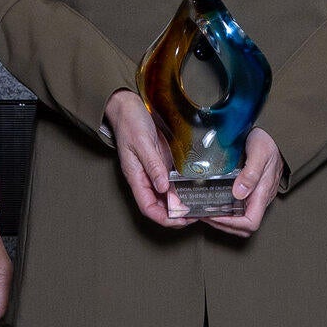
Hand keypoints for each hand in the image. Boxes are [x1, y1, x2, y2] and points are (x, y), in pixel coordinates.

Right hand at [107, 89, 189, 228]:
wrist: (128, 106)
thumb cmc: (130, 123)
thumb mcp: (142, 143)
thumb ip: (152, 165)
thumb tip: (163, 188)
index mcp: (136, 177)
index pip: (148, 207)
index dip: (164, 218)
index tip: (182, 221)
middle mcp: (145, 178)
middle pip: (158, 206)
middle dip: (176, 215)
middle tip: (196, 215)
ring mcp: (154, 171)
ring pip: (166, 195)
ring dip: (180, 203)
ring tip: (199, 205)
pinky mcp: (161, 162)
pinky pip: (172, 181)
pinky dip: (182, 188)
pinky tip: (194, 188)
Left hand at [203, 129, 283, 238]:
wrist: (277, 135)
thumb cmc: (269, 142)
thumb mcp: (259, 152)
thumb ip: (250, 173)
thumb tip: (239, 193)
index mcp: (262, 193)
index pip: (250, 222)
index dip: (231, 223)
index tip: (213, 215)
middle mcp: (259, 198)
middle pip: (243, 227)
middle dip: (222, 225)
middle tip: (204, 215)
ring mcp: (255, 196)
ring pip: (240, 220)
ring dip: (222, 220)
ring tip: (205, 210)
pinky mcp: (251, 191)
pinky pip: (238, 209)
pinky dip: (224, 210)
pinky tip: (213, 201)